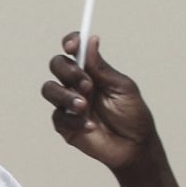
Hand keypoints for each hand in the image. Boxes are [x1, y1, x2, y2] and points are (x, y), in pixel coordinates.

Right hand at [41, 35, 163, 177]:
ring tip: (84, 106)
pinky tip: (90, 126)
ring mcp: (68, 104)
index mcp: (91, 70)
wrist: (136, 146)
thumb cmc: (132, 115)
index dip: (70, 42)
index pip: (74, 49)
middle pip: (57, 65)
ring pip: (50, 89)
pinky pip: (58, 117)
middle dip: (68, 71)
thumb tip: (91, 41)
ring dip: (66, 96)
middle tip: (87, 84)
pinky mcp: (65, 125)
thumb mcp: (122, 87)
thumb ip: (102, 67)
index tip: (72, 46)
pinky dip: (74, 121)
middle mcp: (76, 84)